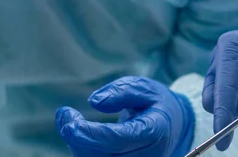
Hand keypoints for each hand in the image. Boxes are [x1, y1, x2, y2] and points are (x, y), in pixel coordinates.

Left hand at [56, 76, 193, 156]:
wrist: (174, 126)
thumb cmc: (156, 103)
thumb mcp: (143, 87)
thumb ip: (121, 91)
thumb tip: (94, 102)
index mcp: (154, 131)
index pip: (119, 139)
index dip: (92, 133)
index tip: (69, 121)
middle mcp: (147, 155)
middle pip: (106, 156)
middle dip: (78, 138)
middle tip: (63, 115)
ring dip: (77, 145)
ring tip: (67, 119)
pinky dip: (83, 149)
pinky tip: (77, 132)